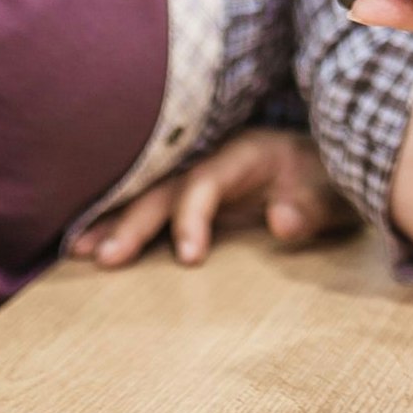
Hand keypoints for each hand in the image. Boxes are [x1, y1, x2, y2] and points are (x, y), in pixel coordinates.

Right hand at [69, 130, 349, 268]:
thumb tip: (282, 222)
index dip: (193, 216)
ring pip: (150, 196)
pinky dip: (121, 222)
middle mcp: (214, 161)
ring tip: (77, 251)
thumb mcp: (335, 194)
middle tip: (104, 258)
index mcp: (245, 154)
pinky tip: (88, 243)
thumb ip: (312, 207)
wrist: (331, 167)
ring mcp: (200, 177)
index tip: (189, 258)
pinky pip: (154, 208)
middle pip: (166, 188)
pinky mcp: (194, 197)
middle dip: (133, 220)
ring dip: (114, 221)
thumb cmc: (332, 181)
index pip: (207, 180)